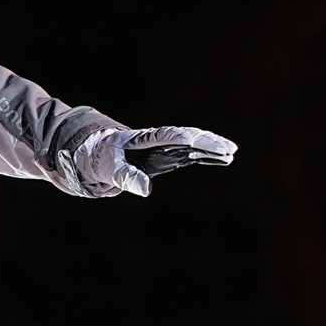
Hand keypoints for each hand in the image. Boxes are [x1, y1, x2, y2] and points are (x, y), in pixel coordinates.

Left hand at [67, 124, 235, 197]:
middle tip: (227, 148)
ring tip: (231, 152)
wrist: (94, 155)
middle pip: (186, 137)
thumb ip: (126, 177)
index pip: (165, 136)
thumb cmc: (99, 158)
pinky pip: (191, 155)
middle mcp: (157, 141)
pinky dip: (206, 157)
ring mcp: (164, 148)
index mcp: (141, 139)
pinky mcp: (166, 157)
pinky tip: (222, 159)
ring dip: (211, 148)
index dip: (180, 137)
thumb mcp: (108, 169)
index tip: (194, 140)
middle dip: (206, 141)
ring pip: (193, 145)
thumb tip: (147, 189)